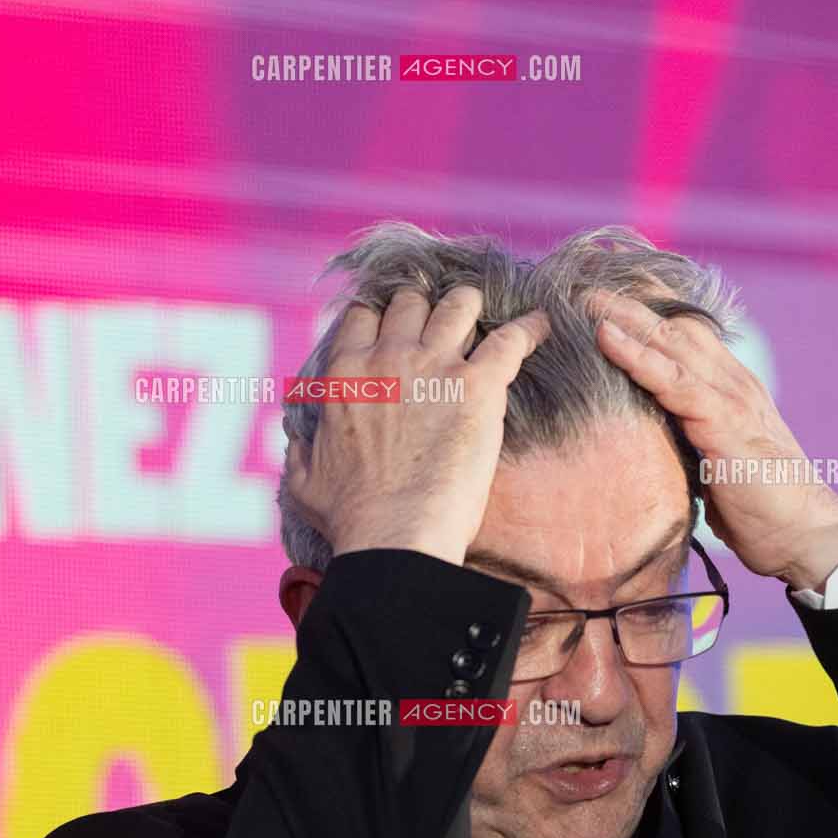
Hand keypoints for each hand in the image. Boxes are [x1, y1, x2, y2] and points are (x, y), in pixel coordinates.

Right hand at [281, 286, 550, 565]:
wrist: (394, 535)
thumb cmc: (349, 518)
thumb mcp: (303, 481)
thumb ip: (300, 450)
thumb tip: (297, 440)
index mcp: (346, 373)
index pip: (363, 316)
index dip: (381, 319)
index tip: (393, 329)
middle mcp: (389, 357)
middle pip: (411, 302)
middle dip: (426, 308)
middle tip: (441, 325)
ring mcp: (435, 366)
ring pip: (459, 304)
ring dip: (470, 308)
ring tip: (484, 317)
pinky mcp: (478, 386)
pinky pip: (511, 338)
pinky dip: (529, 329)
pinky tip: (541, 326)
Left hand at [588, 289, 837, 592]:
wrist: (802, 533)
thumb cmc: (758, 507)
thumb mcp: (715, 463)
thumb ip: (688, 439)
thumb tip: (648, 439)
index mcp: (731, 388)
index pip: (685, 334)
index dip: (646, 310)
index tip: (605, 292)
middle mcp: (733, 381)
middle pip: (674, 326)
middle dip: (628, 303)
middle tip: (582, 282)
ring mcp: (731, 396)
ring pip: (671, 342)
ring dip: (624, 317)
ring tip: (582, 298)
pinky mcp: (724, 420)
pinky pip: (673, 379)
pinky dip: (637, 356)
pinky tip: (607, 337)